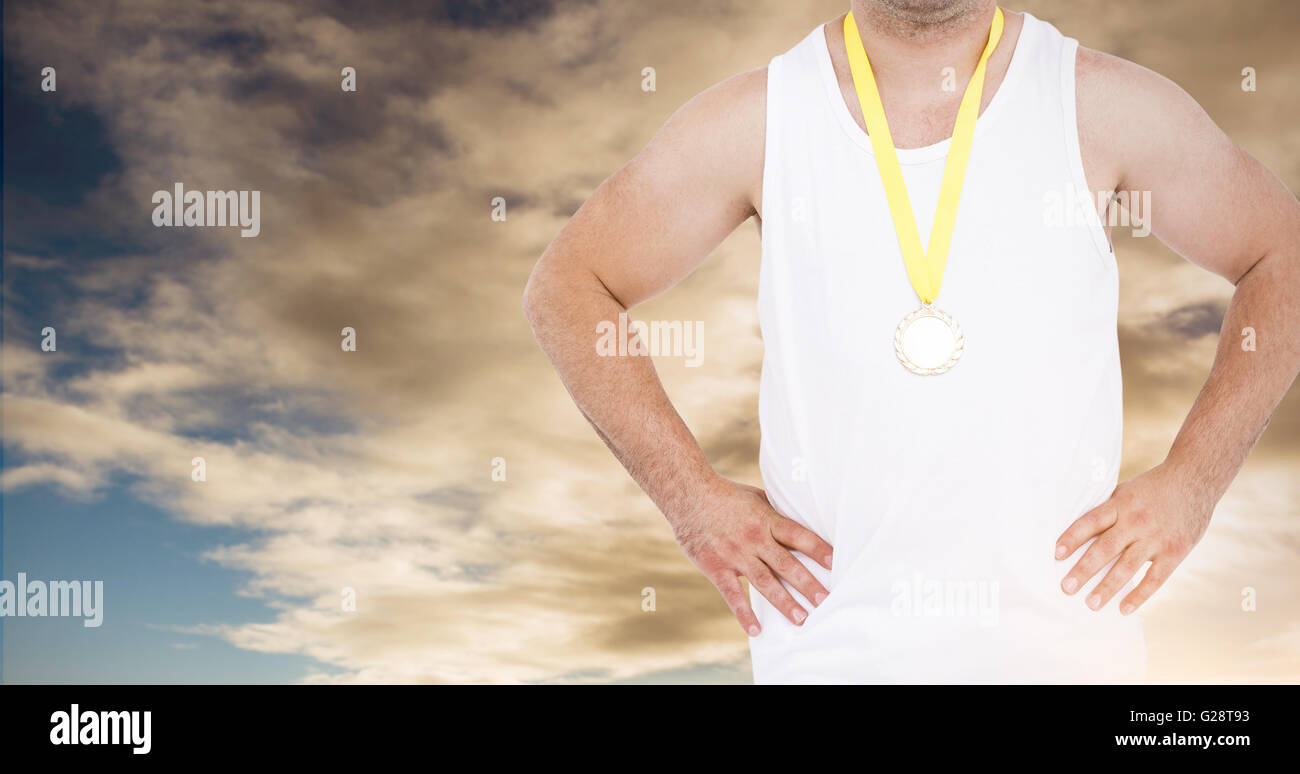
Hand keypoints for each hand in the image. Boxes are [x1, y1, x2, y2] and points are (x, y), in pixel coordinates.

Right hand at [670, 477, 832, 635]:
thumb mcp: (757, 497)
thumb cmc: (726, 495)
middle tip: (825, 601)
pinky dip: (744, 613)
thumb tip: (803, 520)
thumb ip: (777, 513)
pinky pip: (732, 594)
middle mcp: (754, 538)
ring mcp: (735, 554)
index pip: (798, 535)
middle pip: (786, 564)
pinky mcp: (716, 567)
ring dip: (784, 602)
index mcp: (766, 520)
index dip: (818, 549)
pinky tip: (756, 630)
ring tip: (802, 619)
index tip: (835, 563)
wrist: (688, 495)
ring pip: (764, 582)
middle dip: (807, 584)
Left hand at [1055, 462, 1213, 614]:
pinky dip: (1139, 595)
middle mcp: (1136, 521)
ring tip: (1091, 604)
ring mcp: (1156, 538)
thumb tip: (1078, 533)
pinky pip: (1154, 578)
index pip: (1090, 522)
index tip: (1056, 554)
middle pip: (1105, 548)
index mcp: (1120, 504)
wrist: (1194, 480)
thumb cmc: (1152, 488)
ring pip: (1127, 567)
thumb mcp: (1125, 491)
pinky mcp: (1174, 552)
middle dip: (1084, 570)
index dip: (1072, 537)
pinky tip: (1124, 608)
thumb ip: (1107, 511)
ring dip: (1107, 587)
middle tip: (1066, 588)